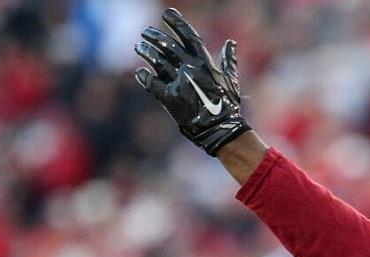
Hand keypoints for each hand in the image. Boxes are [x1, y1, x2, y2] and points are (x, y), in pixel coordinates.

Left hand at [134, 7, 249, 154]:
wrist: (219, 130)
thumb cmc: (227, 106)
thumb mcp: (231, 81)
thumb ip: (229, 60)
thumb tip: (231, 43)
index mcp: (205, 63)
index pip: (188, 36)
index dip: (177, 23)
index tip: (166, 14)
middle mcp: (190, 69)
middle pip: (167, 45)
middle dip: (154, 36)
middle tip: (146, 31)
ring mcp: (178, 83)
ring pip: (156, 61)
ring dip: (145, 51)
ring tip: (139, 46)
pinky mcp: (168, 98)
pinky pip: (151, 82)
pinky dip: (144, 76)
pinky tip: (140, 72)